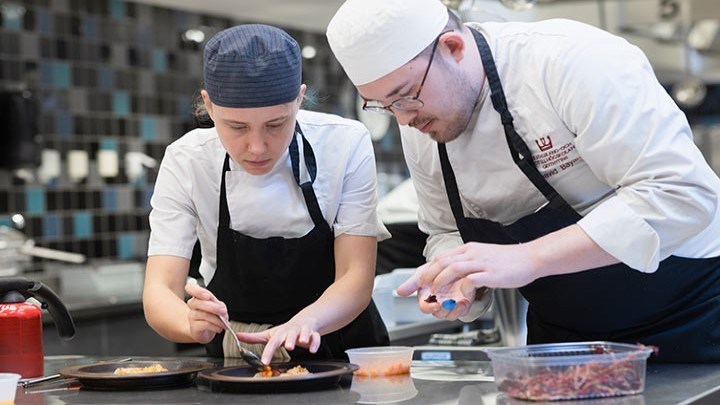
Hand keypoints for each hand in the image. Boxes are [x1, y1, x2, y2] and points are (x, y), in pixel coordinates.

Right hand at [184, 282, 226, 343]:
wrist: (205, 331)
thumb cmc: (212, 316)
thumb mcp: (218, 307)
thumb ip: (219, 305)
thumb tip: (221, 309)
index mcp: (198, 296)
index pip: (191, 288)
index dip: (197, 291)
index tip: (208, 296)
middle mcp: (192, 304)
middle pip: (198, 302)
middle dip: (214, 307)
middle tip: (223, 311)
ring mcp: (191, 316)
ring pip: (204, 314)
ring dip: (217, 319)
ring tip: (224, 323)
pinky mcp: (193, 327)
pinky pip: (205, 325)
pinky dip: (215, 326)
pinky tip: (219, 328)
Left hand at [236, 318, 321, 364]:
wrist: (304, 321)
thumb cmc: (286, 331)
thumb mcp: (270, 334)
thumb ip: (254, 338)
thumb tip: (238, 336)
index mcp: (280, 333)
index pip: (273, 342)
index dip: (268, 352)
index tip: (264, 361)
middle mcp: (291, 331)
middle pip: (290, 335)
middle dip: (289, 340)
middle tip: (288, 346)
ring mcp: (303, 331)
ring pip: (304, 332)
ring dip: (303, 336)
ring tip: (302, 342)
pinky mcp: (313, 334)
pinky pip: (316, 337)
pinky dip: (315, 343)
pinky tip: (313, 349)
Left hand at [396, 242, 536, 298]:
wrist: (530, 258)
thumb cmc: (508, 262)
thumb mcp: (482, 259)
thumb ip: (466, 267)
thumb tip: (450, 280)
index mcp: (466, 250)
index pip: (438, 259)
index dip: (420, 272)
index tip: (407, 285)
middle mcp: (470, 253)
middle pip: (440, 262)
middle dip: (421, 277)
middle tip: (408, 291)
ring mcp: (480, 262)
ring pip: (452, 268)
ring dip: (438, 281)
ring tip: (430, 293)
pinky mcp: (490, 273)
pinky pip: (471, 279)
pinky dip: (460, 288)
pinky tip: (455, 296)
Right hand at [405, 277, 476, 320]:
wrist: (453, 264)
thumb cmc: (435, 270)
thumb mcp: (423, 273)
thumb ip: (411, 283)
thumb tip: (399, 291)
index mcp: (426, 298)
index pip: (425, 308)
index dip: (429, 308)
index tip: (436, 304)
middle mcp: (437, 302)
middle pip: (437, 313)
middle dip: (443, 310)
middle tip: (448, 303)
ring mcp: (449, 304)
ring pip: (449, 315)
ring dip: (453, 310)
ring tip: (458, 302)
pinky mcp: (460, 303)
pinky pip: (461, 312)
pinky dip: (462, 308)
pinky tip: (464, 301)